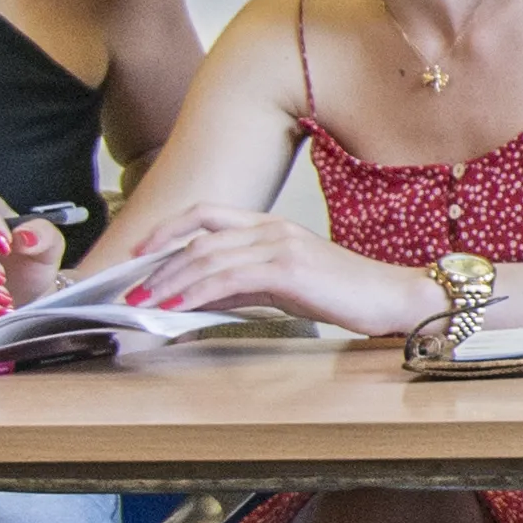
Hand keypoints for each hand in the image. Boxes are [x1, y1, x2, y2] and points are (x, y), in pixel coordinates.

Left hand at [119, 210, 435, 338]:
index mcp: (270, 226)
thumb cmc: (346, 294)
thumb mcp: (285, 286)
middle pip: (197, 236)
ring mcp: (279, 245)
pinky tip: (177, 307)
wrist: (394, 298)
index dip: (167, 230)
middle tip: (128, 287)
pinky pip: (228, 276)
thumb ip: (245, 285)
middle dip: (157, 263)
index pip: (206, 215)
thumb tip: (202, 296)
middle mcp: (271, 228)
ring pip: (207, 256)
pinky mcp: (288, 268)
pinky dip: (196, 291)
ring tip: (143, 301)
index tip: (138, 254)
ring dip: (168, 280)